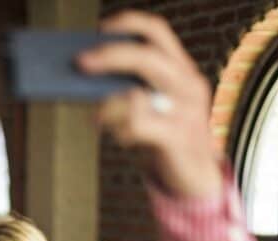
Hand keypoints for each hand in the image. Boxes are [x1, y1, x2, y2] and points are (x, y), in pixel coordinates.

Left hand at [77, 11, 221, 199]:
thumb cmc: (165, 140)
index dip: (128, 24)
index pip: (157, 32)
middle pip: (146, 55)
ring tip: (100, 118)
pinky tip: (120, 138)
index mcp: (182, 70)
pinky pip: (137, 124)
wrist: (196, 180)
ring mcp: (186, 110)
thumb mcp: (153, 108)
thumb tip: (86, 77)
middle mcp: (189, 84)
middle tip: (80, 62)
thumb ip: (130, 91)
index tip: (99, 28)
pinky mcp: (177, 137)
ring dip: (109, 105)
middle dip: (109, 55)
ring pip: (137, 92)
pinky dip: (120, 130)